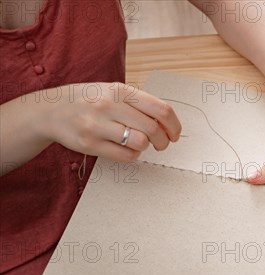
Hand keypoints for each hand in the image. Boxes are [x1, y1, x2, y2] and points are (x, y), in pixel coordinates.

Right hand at [44, 82, 180, 160]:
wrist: (50, 110)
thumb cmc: (89, 100)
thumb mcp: (113, 91)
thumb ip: (139, 103)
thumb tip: (169, 122)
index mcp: (120, 90)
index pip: (161, 109)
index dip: (174, 125)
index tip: (175, 134)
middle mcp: (109, 105)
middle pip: (153, 129)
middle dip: (163, 141)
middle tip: (161, 144)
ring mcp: (97, 125)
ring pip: (140, 143)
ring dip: (146, 147)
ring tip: (140, 144)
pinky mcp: (89, 144)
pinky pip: (125, 156)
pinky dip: (132, 155)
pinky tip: (126, 148)